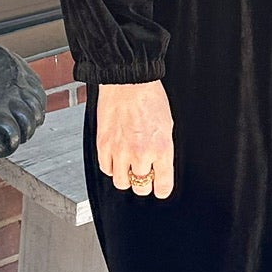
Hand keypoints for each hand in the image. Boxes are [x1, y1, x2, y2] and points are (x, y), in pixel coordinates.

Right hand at [94, 78, 174, 198]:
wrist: (128, 82)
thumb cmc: (150, 98)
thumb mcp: (167, 126)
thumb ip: (163, 150)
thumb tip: (159, 166)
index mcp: (162, 149)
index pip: (162, 186)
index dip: (161, 189)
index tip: (160, 188)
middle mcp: (141, 154)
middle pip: (141, 188)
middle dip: (144, 183)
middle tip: (144, 174)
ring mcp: (120, 151)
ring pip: (122, 183)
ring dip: (126, 177)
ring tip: (129, 166)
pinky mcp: (103, 145)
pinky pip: (106, 169)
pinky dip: (111, 166)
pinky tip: (116, 158)